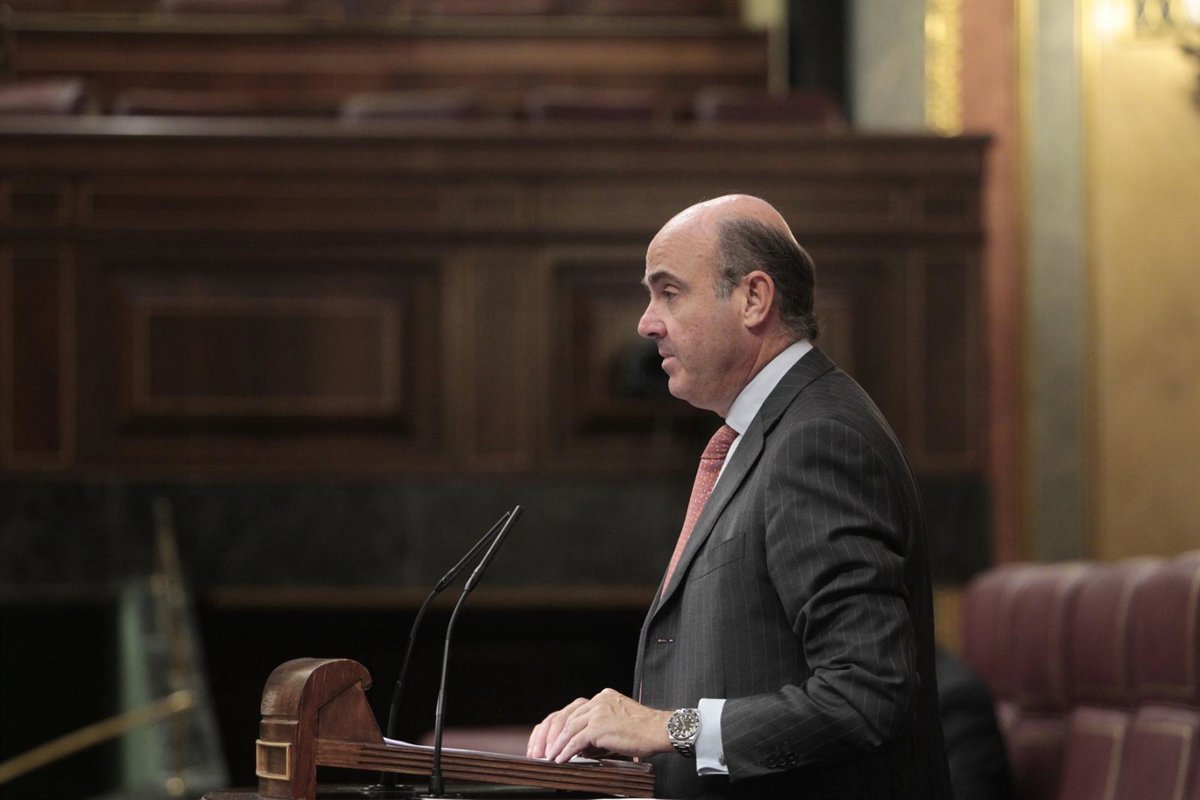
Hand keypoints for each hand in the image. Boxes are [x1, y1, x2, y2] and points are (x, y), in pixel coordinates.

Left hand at [526, 689, 672, 762]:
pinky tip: (561, 759)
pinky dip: (565, 750)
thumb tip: (579, 748)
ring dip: (555, 745)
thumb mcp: (617, 724)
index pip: (571, 711)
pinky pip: (576, 739)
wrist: (661, 730)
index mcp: (601, 698)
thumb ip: (597, 731)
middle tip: (541, 750)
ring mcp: (598, 711)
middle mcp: (598, 700)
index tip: (547, 741)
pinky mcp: (600, 725)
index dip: (556, 727)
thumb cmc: (644, 731)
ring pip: (568, 728)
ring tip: (548, 757)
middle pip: (564, 716)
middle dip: (549, 735)